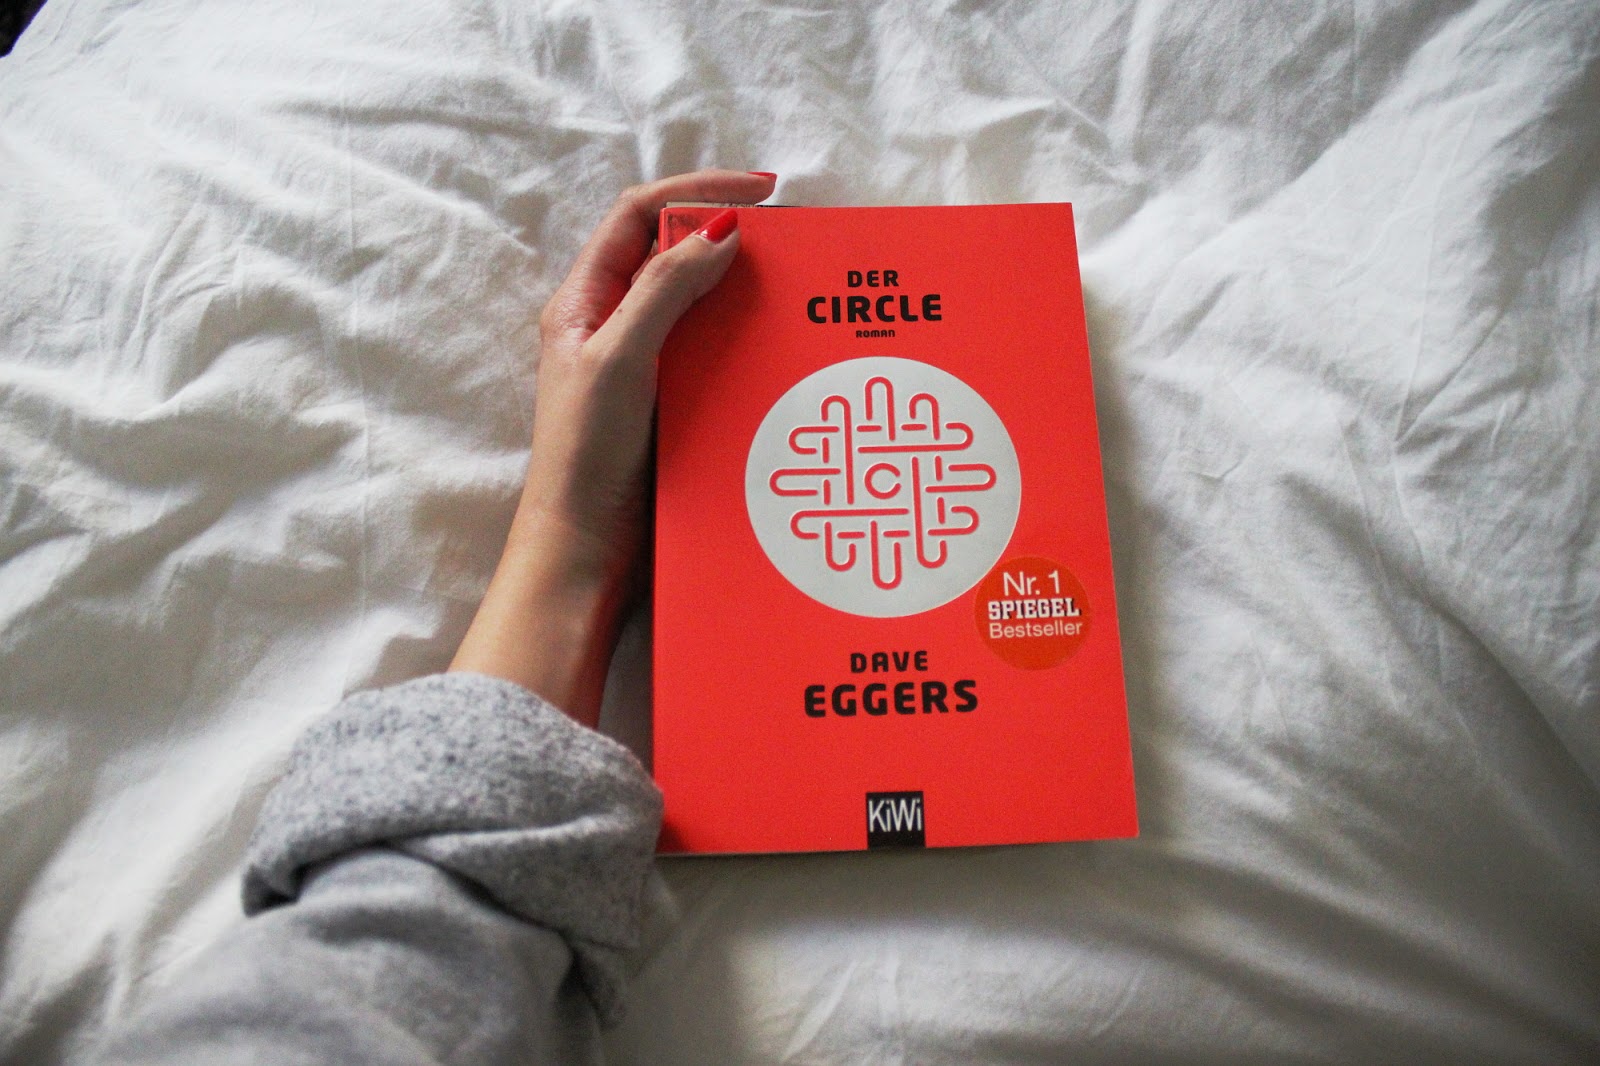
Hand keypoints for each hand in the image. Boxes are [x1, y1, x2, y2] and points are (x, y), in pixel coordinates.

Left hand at [450, 171, 774, 724]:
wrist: (586, 549)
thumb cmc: (587, 454)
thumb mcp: (618, 358)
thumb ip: (664, 290)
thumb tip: (719, 231)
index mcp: (584, 300)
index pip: (639, 215)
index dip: (697, 190)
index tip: (762, 192)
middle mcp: (611, 324)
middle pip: (672, 254)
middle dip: (727, 236)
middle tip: (789, 241)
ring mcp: (641, 365)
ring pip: (697, 305)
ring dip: (741, 291)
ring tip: (794, 293)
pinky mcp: (668, 403)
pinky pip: (711, 353)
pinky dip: (744, 341)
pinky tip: (780, 351)